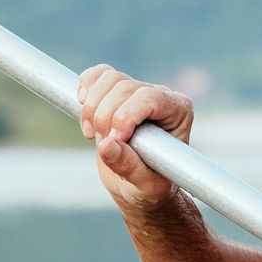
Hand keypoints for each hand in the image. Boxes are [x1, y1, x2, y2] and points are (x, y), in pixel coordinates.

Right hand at [78, 65, 194, 211]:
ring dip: (92, 108)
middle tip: (103, 146)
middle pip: (124, 87)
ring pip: (108, 79)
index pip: (149, 97)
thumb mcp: (144, 185)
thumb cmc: (150, 186)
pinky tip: (83, 108)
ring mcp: (138, 91)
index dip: (125, 116)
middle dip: (105, 117)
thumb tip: (106, 146)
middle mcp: (161, 96)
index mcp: (179, 112)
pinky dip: (85, 86)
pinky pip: (98, 74)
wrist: (138, 186)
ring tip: (94, 135)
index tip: (113, 140)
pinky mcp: (116, 92)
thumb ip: (128, 166)